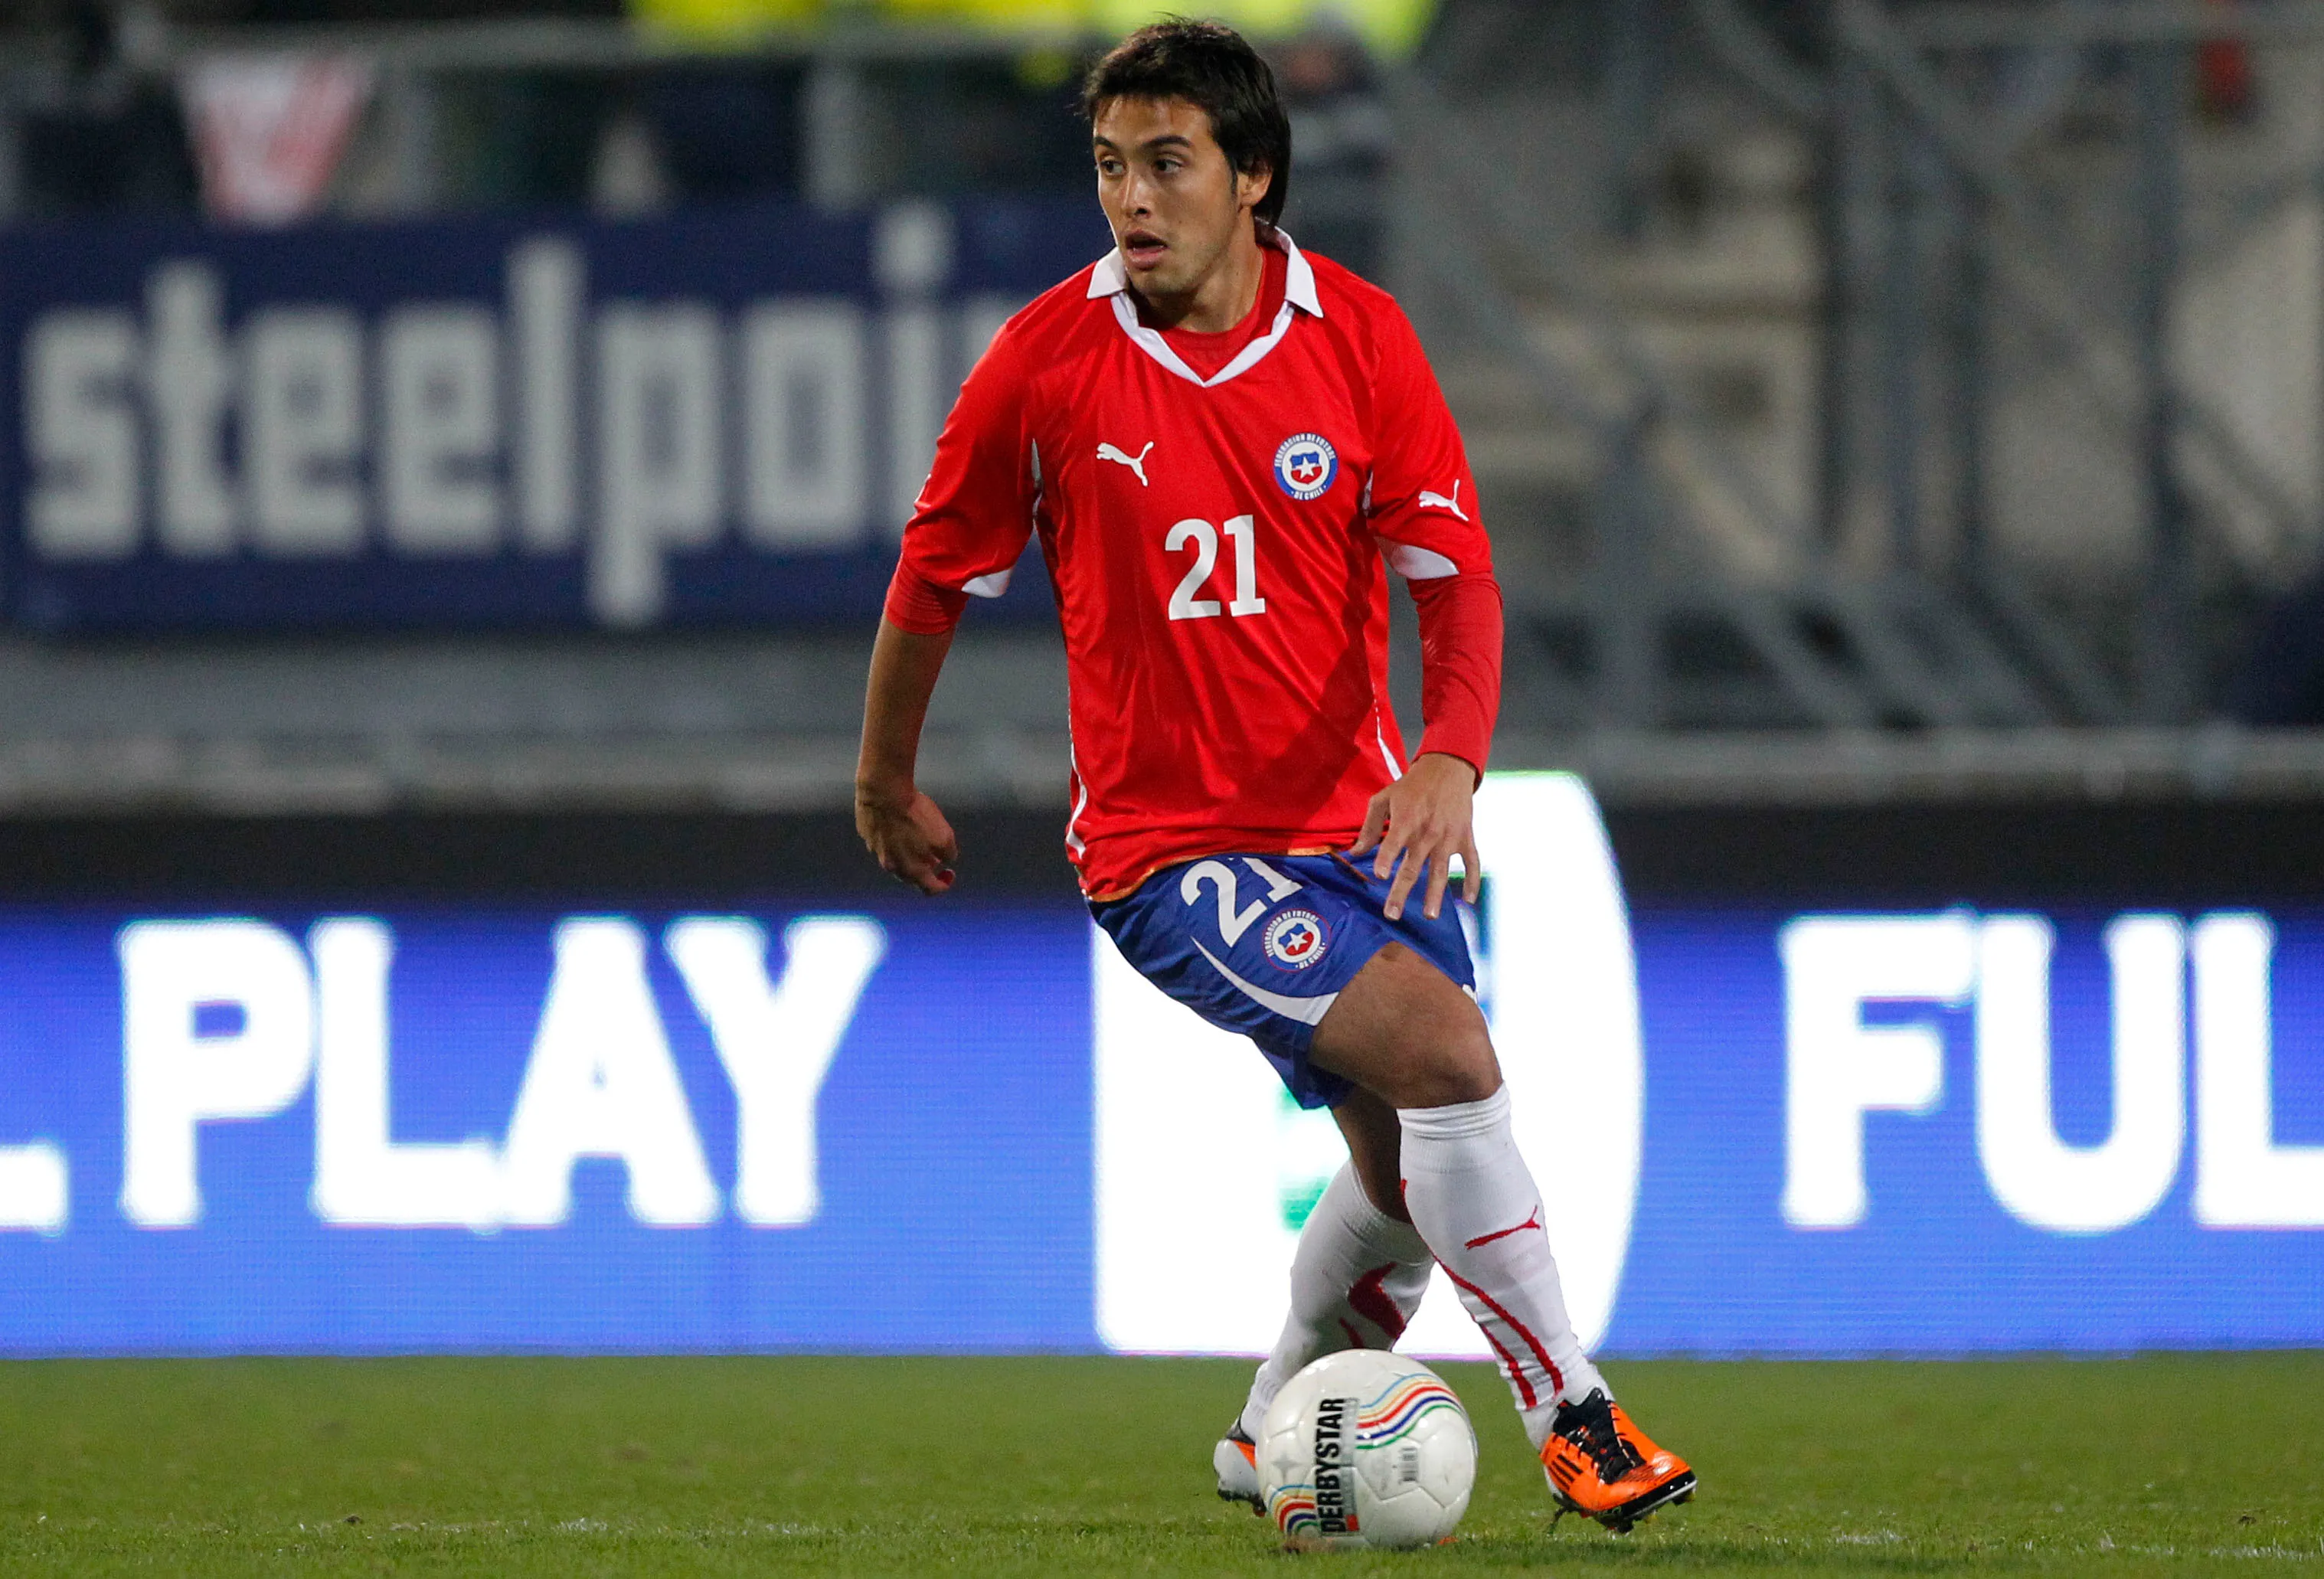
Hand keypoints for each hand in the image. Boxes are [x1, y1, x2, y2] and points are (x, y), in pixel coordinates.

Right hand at [855, 783, 958, 894]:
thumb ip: (948, 853)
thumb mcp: (944, 836)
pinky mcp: (867, 835)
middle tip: (934, 857)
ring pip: (895, 860)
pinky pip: (883, 843)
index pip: (930, 889)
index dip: (944, 884)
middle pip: (911, 877)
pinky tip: (899, 824)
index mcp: (912, 870)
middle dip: (925, 869)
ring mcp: (876, 851)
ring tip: (917, 840)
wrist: (884, 792)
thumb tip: (946, 859)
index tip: (949, 872)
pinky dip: (893, 839)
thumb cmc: (916, 815)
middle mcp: (892, 866)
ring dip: (908, 855)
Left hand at [1350, 752, 1481, 921]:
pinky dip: (1472, 880)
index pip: (1393, 843)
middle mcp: (1427, 832)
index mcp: (1405, 820)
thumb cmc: (1411, 786)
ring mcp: (1448, 837)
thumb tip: (1354, 853)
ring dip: (1435, 895)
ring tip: (1429, 915)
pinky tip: (1469, 900)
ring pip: (1440, 871)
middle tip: (1392, 914)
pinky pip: (1471, 862)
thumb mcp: (1384, 798)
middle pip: (1412, 867)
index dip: (1386, 858)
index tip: (1379, 876)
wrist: (1447, 769)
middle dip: (1401, 892)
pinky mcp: (1465, 837)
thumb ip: (1369, 827)